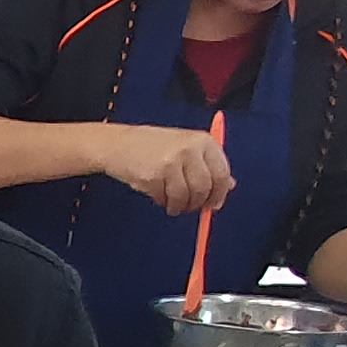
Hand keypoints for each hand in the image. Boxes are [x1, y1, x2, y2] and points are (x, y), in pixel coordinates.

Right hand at [102, 125, 235, 216]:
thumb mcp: (185, 147)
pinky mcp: (154, 176)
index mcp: (201, 140)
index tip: (214, 203)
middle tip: (192, 206)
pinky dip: (165, 203)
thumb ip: (207, 164)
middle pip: (205, 187)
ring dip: (181, 206)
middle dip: (199, 202)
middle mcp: (189, 149)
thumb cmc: (151, 145)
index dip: (219, 193)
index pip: (222, 173)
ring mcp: (171, 162)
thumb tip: (229, 185)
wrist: (117, 144)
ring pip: (187, 197)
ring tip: (174, 203)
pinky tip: (160, 196)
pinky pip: (167, 199)